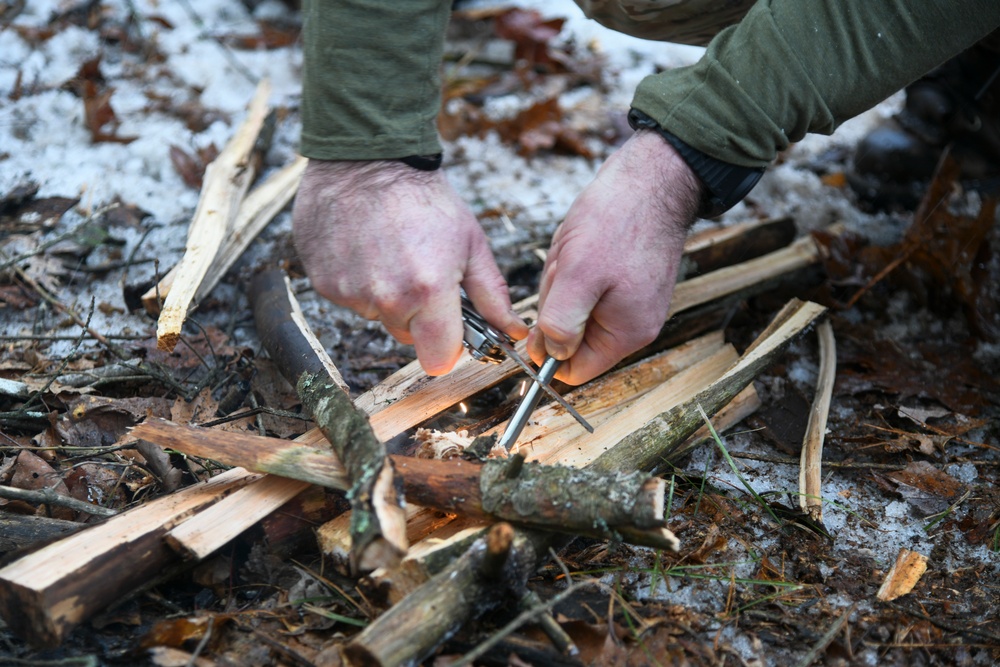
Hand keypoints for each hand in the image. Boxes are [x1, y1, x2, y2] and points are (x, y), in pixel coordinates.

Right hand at [292, 159, 526, 375]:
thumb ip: (491, 295)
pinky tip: (366, 249)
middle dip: (418, 315)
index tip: (449, 329)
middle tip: (420, 270)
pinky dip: (359, 282)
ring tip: (391, 253)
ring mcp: (350, 292)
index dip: (447, 346)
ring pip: (378, 316)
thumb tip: (513, 332)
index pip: (438, 359)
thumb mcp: (470, 243)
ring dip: (386, 296)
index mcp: (428, 291)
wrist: (365, 157)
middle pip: (407, 337)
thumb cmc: (422, 196)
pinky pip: (349, 299)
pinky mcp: (324, 283)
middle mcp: (385, 298)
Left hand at [527, 130, 702, 384]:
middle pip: (572, 339)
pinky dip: (576, 271)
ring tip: (577, 254)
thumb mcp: (577, 275)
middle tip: (566, 271)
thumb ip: (561, 323)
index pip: (574, 371)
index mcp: (625, 334)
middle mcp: (634, 325)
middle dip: (557, 308)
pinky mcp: (628, 282)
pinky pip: (587, 290)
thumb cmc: (618, 220)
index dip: (547, 350)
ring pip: (576, 311)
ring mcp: (633, 303)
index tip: (540, 316)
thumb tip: (550, 357)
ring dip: (564, 285)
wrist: (652, 178)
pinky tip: (585, 247)